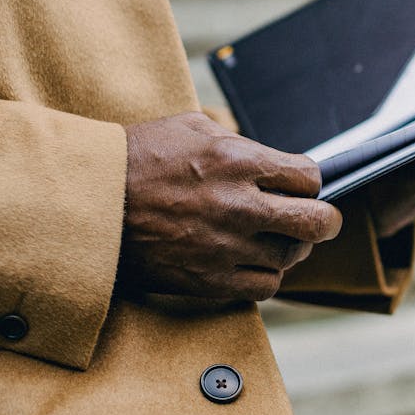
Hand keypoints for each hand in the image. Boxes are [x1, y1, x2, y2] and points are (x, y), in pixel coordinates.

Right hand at [117, 112, 341, 301]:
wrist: (89, 204)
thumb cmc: (137, 159)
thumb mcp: (191, 127)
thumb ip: (240, 143)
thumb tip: (274, 161)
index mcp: (238, 161)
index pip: (309, 177)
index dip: (310, 182)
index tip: (300, 186)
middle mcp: (239, 206)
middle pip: (317, 222)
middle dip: (325, 220)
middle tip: (321, 220)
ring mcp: (226, 247)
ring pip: (291, 258)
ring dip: (290, 248)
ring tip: (275, 238)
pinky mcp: (210, 280)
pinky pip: (264, 286)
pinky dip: (265, 275)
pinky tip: (253, 261)